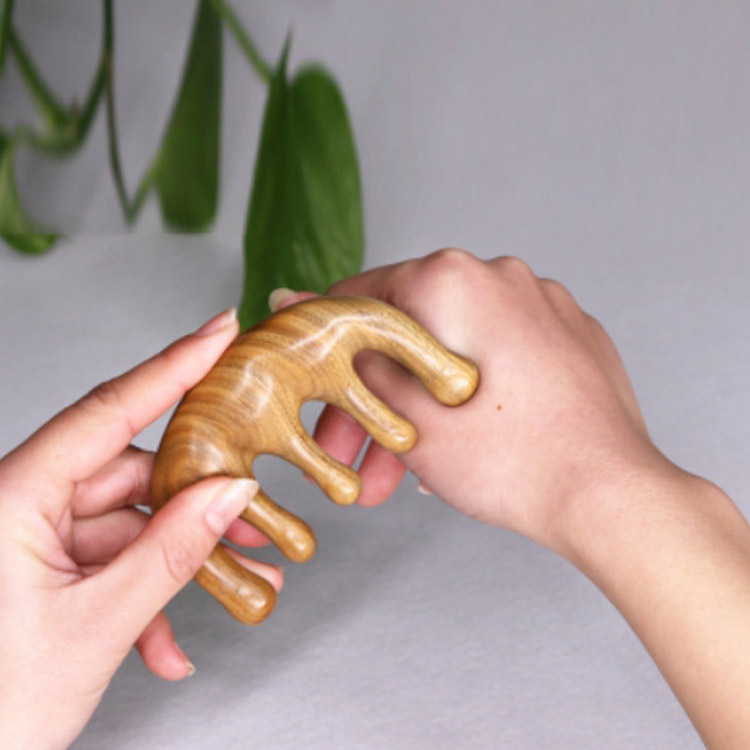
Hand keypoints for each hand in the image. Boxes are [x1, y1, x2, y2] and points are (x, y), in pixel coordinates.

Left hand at [0, 308, 282, 749]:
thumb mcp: (97, 627)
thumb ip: (172, 552)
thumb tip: (230, 495)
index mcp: (11, 498)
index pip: (107, 411)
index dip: (172, 366)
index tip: (218, 332)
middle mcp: (18, 504)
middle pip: (129, 475)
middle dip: (196, 503)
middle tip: (254, 516)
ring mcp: (31, 536)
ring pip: (127, 521)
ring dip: (178, 560)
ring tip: (234, 591)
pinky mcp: (43, 565)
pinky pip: (110, 558)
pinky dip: (145, 593)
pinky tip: (165, 643)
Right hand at [273, 249, 749, 747]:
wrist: (612, 497)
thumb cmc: (512, 462)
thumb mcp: (407, 415)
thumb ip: (350, 354)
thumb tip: (295, 301)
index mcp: (454, 279)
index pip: (359, 300)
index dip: (328, 354)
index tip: (316, 392)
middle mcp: (502, 276)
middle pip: (410, 333)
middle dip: (377, 399)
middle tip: (355, 454)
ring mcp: (543, 304)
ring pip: (454, 350)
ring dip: (421, 406)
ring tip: (402, 472)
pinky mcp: (570, 336)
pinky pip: (499, 356)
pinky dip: (470, 393)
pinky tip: (457, 446)